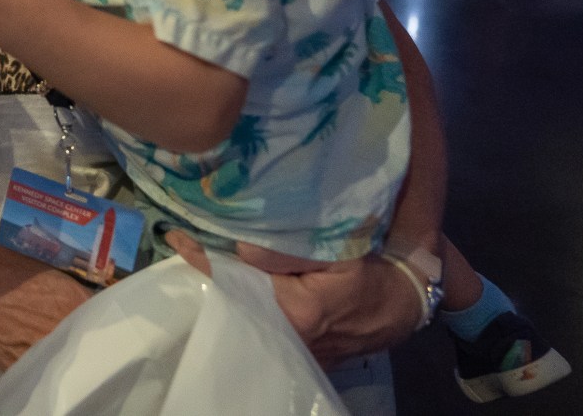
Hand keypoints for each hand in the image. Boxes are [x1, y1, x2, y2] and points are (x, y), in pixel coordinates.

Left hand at [163, 231, 417, 364]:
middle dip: (206, 273)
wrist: (406, 303)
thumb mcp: (344, 251)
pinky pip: (261, 319)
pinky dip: (243, 298)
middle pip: (234, 303)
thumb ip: (291, 250)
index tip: (177, 235)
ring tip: (196, 252)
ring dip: (222, 285)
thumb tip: (242, 247)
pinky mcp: (298, 346)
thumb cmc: (374, 273)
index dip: (203, 260)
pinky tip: (228, 276)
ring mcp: (293, 346)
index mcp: (296, 312)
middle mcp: (288, 336)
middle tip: (178, 239)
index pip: (236, 285)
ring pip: (245, 312)